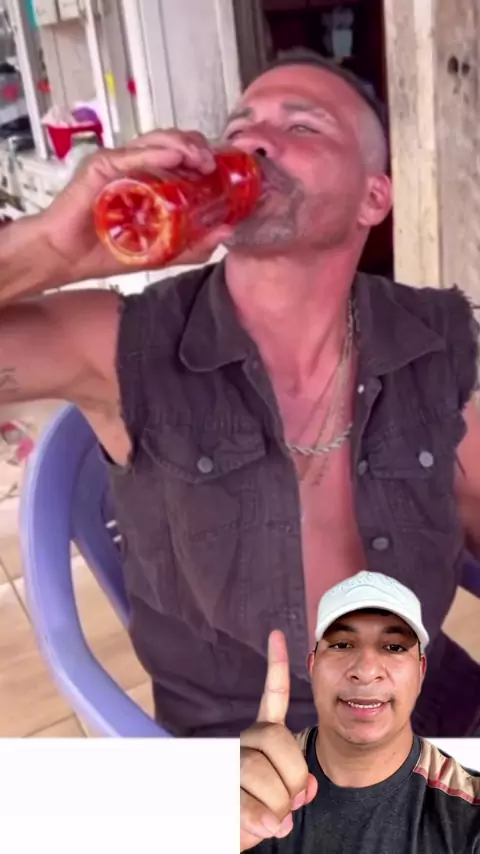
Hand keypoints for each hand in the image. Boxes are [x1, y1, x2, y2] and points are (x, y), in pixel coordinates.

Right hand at [38, 129, 233, 283]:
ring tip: (201, 159)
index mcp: (149, 179)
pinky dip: (155, 153)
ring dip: (182, 145)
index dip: (204, 158)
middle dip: (198, 147)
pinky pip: (131, 155)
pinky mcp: (100, 166)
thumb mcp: (162, 253)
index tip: (224, 171)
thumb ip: (193, 245)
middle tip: (214, 165)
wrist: (67, 258)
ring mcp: (117, 163)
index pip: (183, 156)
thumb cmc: (106, 251)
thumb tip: (227, 232)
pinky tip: (175, 156)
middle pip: (173, 141)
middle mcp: (135, 165)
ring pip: (156, 140)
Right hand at [240, 631, 317, 850]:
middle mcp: (243, 740)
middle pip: (278, 742)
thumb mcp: (287, 797)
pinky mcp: (219, 789)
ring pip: (262, 772)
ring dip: (277, 805)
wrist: (228, 831)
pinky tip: (269, 824)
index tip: (277, 634)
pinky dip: (259, 814)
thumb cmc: (260, 811)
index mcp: (263, 735)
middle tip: (289, 803)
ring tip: (271, 818)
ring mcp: (228, 762)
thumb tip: (306, 789)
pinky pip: (240, 795)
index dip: (276, 665)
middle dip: (293, 778)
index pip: (273, 695)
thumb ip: (300, 786)